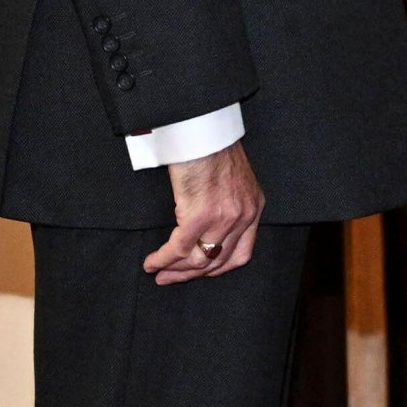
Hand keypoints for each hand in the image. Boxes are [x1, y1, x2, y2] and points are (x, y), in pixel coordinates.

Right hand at [143, 140, 264, 285]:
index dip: (217, 268)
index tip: (199, 272)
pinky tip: (152, 261)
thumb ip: (228, 204)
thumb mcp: (233, 179)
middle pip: (217, 261)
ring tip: (158, 272)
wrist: (205, 129)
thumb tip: (205, 228)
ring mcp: (224, 217)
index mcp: (254, 206)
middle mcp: (244, 215)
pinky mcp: (201, 215)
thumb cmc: (213, 146)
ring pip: (198, 260)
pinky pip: (179, 248)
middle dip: (190, 273)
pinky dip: (163, 258)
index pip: (241, 253)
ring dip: (174, 270)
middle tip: (170, 278)